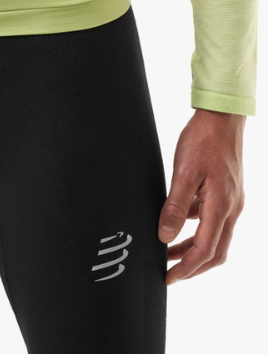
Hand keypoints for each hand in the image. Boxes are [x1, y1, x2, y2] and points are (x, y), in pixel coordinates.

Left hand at [158, 108, 244, 284]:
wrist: (221, 117)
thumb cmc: (203, 140)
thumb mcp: (184, 173)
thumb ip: (175, 206)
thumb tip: (165, 235)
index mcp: (222, 206)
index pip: (205, 251)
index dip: (186, 268)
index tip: (169, 278)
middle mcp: (231, 207)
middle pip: (215, 250)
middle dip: (192, 265)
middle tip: (170, 272)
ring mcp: (230, 199)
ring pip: (214, 235)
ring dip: (192, 247)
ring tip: (168, 249)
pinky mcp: (225, 190)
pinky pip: (211, 217)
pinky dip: (196, 226)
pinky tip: (177, 221)